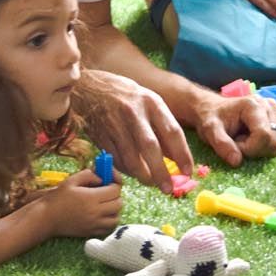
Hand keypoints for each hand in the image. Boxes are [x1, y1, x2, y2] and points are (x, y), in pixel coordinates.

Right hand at [39, 169, 123, 237]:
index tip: (108, 179)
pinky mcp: (92, 232)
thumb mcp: (71, 180)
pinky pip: (109, 227)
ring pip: (117, 217)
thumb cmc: (57, 198)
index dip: (114, 182)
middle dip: (115, 195)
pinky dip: (109, 220)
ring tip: (104, 203)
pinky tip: (101, 214)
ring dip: (114, 209)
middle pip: (119, 203)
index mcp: (91, 198)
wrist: (47, 218)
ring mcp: (95, 224)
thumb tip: (102, 177)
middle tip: (106, 190)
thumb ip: (89, 175)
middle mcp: (96, 212)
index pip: (115, 190)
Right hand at [74, 70, 192, 192]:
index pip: (172, 131)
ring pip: (131, 158)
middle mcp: (134, 112)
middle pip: (151, 147)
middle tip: (168, 189)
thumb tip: (176, 158)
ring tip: (151, 183)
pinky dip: (126, 170)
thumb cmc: (125, 95)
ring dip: (143, 175)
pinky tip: (133, 172)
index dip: (182, 154)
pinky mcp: (100, 135)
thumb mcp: (148, 102)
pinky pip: (116, 160)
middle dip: (161, 172)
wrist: (87, 87)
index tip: (187, 172)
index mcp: (151, 102)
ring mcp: (115, 124)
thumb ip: (162, 127)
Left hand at [188, 88, 275, 166]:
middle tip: (237, 142)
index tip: (234, 145)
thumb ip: (221, 144)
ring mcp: (275, 112)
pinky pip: (275, 142)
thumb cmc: (210, 117)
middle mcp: (268, 106)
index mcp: (253, 105)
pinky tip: (249, 137)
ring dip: (258, 148)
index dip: (249, 148)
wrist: (210, 108)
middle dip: (254, 149)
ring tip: (242, 138)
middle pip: (273, 141)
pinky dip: (262, 145)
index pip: (263, 136)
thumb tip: (237, 162)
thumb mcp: (210, 130)